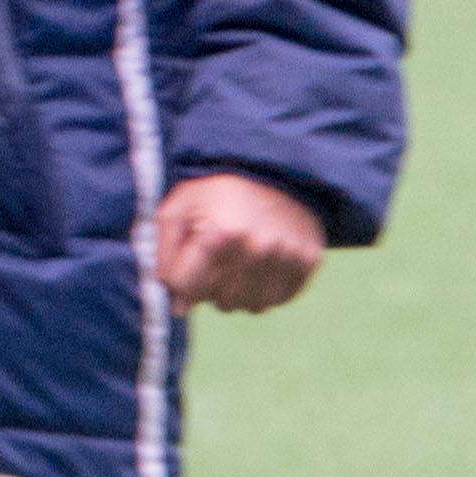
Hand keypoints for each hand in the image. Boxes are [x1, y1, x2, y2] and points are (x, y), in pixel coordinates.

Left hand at [154, 171, 325, 313]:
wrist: (275, 167)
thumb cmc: (219, 190)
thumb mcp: (178, 208)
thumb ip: (166, 255)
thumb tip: (178, 308)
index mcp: (221, 233)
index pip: (186, 288)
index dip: (181, 277)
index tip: (189, 259)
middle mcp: (258, 248)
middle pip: (219, 301)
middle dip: (211, 285)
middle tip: (217, 256)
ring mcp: (287, 257)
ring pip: (251, 306)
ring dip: (240, 292)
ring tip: (240, 262)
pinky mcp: (309, 261)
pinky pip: (279, 300)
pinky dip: (266, 290)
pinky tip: (262, 265)